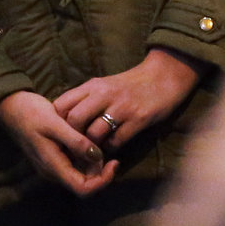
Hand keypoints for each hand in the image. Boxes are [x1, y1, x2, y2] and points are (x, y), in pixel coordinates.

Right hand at [0, 90, 115, 195]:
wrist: (11, 107)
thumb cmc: (32, 114)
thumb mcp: (56, 124)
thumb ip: (76, 141)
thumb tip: (97, 157)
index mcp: (53, 167)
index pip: (82, 189)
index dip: (102, 180)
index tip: (114, 161)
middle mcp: (52, 171)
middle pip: (83, 183)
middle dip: (100, 171)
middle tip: (110, 148)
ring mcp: (52, 166)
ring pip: (80, 174)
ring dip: (93, 163)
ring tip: (101, 142)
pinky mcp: (53, 157)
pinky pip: (74, 164)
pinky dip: (85, 156)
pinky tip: (90, 139)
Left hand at [54, 50, 202, 152]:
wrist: (165, 76)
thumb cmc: (132, 84)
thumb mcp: (105, 85)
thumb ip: (85, 99)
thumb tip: (65, 121)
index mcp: (93, 85)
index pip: (62, 104)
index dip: (59, 122)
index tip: (63, 132)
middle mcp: (104, 94)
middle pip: (75, 120)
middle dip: (74, 137)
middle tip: (78, 146)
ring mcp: (122, 106)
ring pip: (94, 133)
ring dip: (94, 146)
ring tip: (97, 148)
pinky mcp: (139, 118)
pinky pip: (117, 141)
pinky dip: (112, 148)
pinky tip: (114, 144)